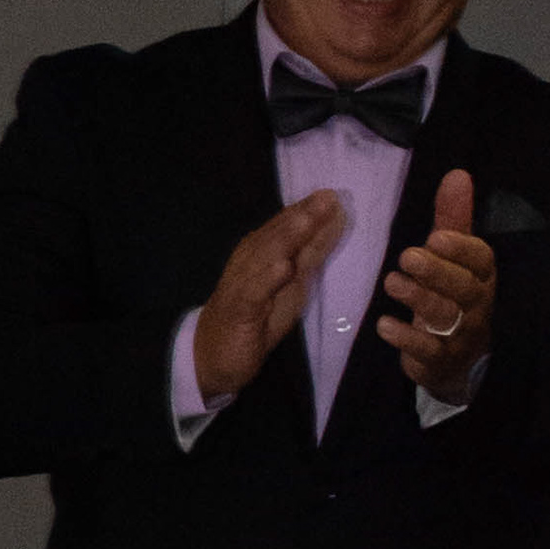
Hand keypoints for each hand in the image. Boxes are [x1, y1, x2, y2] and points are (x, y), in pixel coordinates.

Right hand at [189, 188, 345, 401]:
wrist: (213, 355)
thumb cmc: (256, 316)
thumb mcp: (291, 281)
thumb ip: (311, 251)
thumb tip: (336, 219)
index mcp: (260, 253)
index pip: (283, 227)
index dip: (306, 210)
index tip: (330, 193)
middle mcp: (248, 263)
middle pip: (275, 237)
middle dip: (300, 217)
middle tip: (326, 198)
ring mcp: (241, 286)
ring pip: (262, 259)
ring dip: (284, 240)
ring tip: (306, 221)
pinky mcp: (237, 312)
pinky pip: (252, 294)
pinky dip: (266, 280)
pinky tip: (282, 267)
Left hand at [377, 167, 493, 396]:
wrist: (455, 357)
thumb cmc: (452, 294)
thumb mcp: (453, 257)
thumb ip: (453, 219)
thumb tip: (457, 173)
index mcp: (482, 276)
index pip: (481, 259)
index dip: (461, 248)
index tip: (435, 236)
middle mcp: (477, 304)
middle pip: (464, 287)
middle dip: (437, 271)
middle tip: (406, 257)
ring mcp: (461, 334)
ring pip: (446, 316)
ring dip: (418, 298)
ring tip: (391, 282)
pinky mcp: (440, 359)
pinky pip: (427, 350)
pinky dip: (406, 338)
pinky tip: (384, 325)